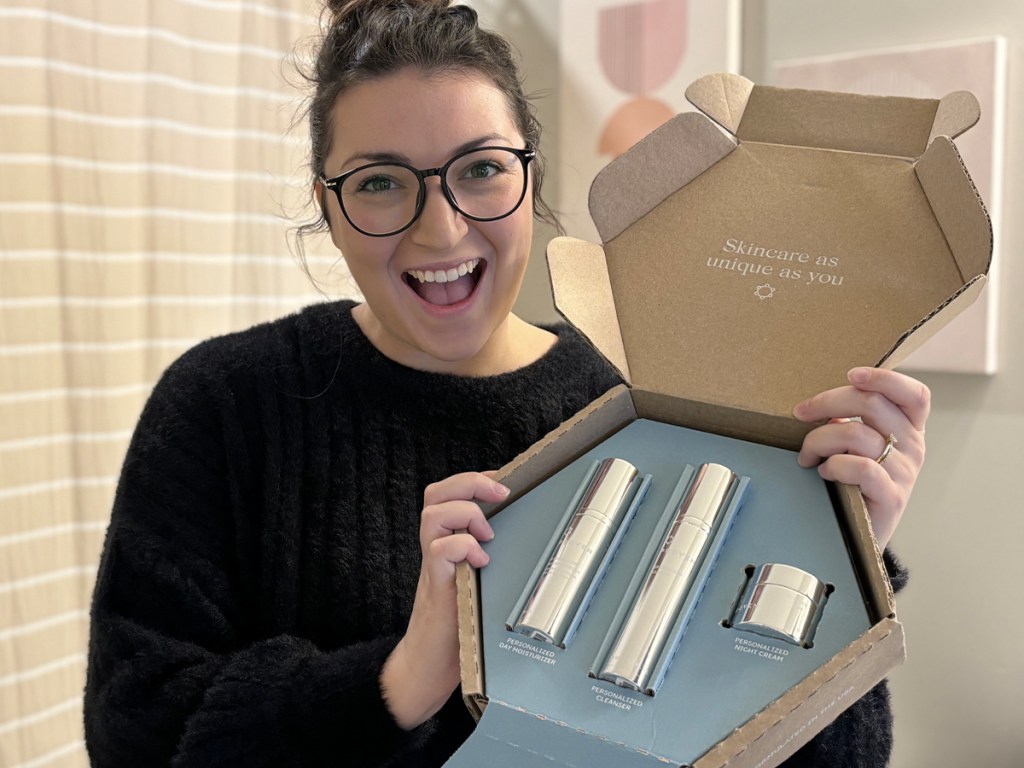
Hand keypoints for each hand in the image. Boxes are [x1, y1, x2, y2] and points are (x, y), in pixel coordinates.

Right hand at [380, 472, 507, 729]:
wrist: (431, 663)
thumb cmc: (463, 621)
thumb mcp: (481, 580)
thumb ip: (493, 556)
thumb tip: (537, 536)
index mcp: (447, 539)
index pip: (449, 492)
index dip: (474, 479)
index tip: (505, 482)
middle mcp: (436, 546)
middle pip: (435, 493)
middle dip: (469, 483)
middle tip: (500, 494)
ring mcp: (433, 565)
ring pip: (432, 515)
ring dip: (464, 514)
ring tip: (487, 534)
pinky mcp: (435, 587)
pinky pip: (438, 552)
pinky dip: (462, 548)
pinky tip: (481, 562)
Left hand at [792, 367, 928, 549]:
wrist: (862, 536)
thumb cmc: (854, 484)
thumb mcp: (857, 448)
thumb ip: (851, 422)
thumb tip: (824, 407)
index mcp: (910, 429)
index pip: (914, 394)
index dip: (884, 378)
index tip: (851, 374)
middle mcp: (914, 447)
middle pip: (872, 403)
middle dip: (827, 402)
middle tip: (800, 413)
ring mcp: (905, 473)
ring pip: (855, 433)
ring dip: (819, 439)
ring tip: (807, 456)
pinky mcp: (892, 497)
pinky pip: (859, 467)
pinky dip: (833, 465)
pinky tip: (824, 472)